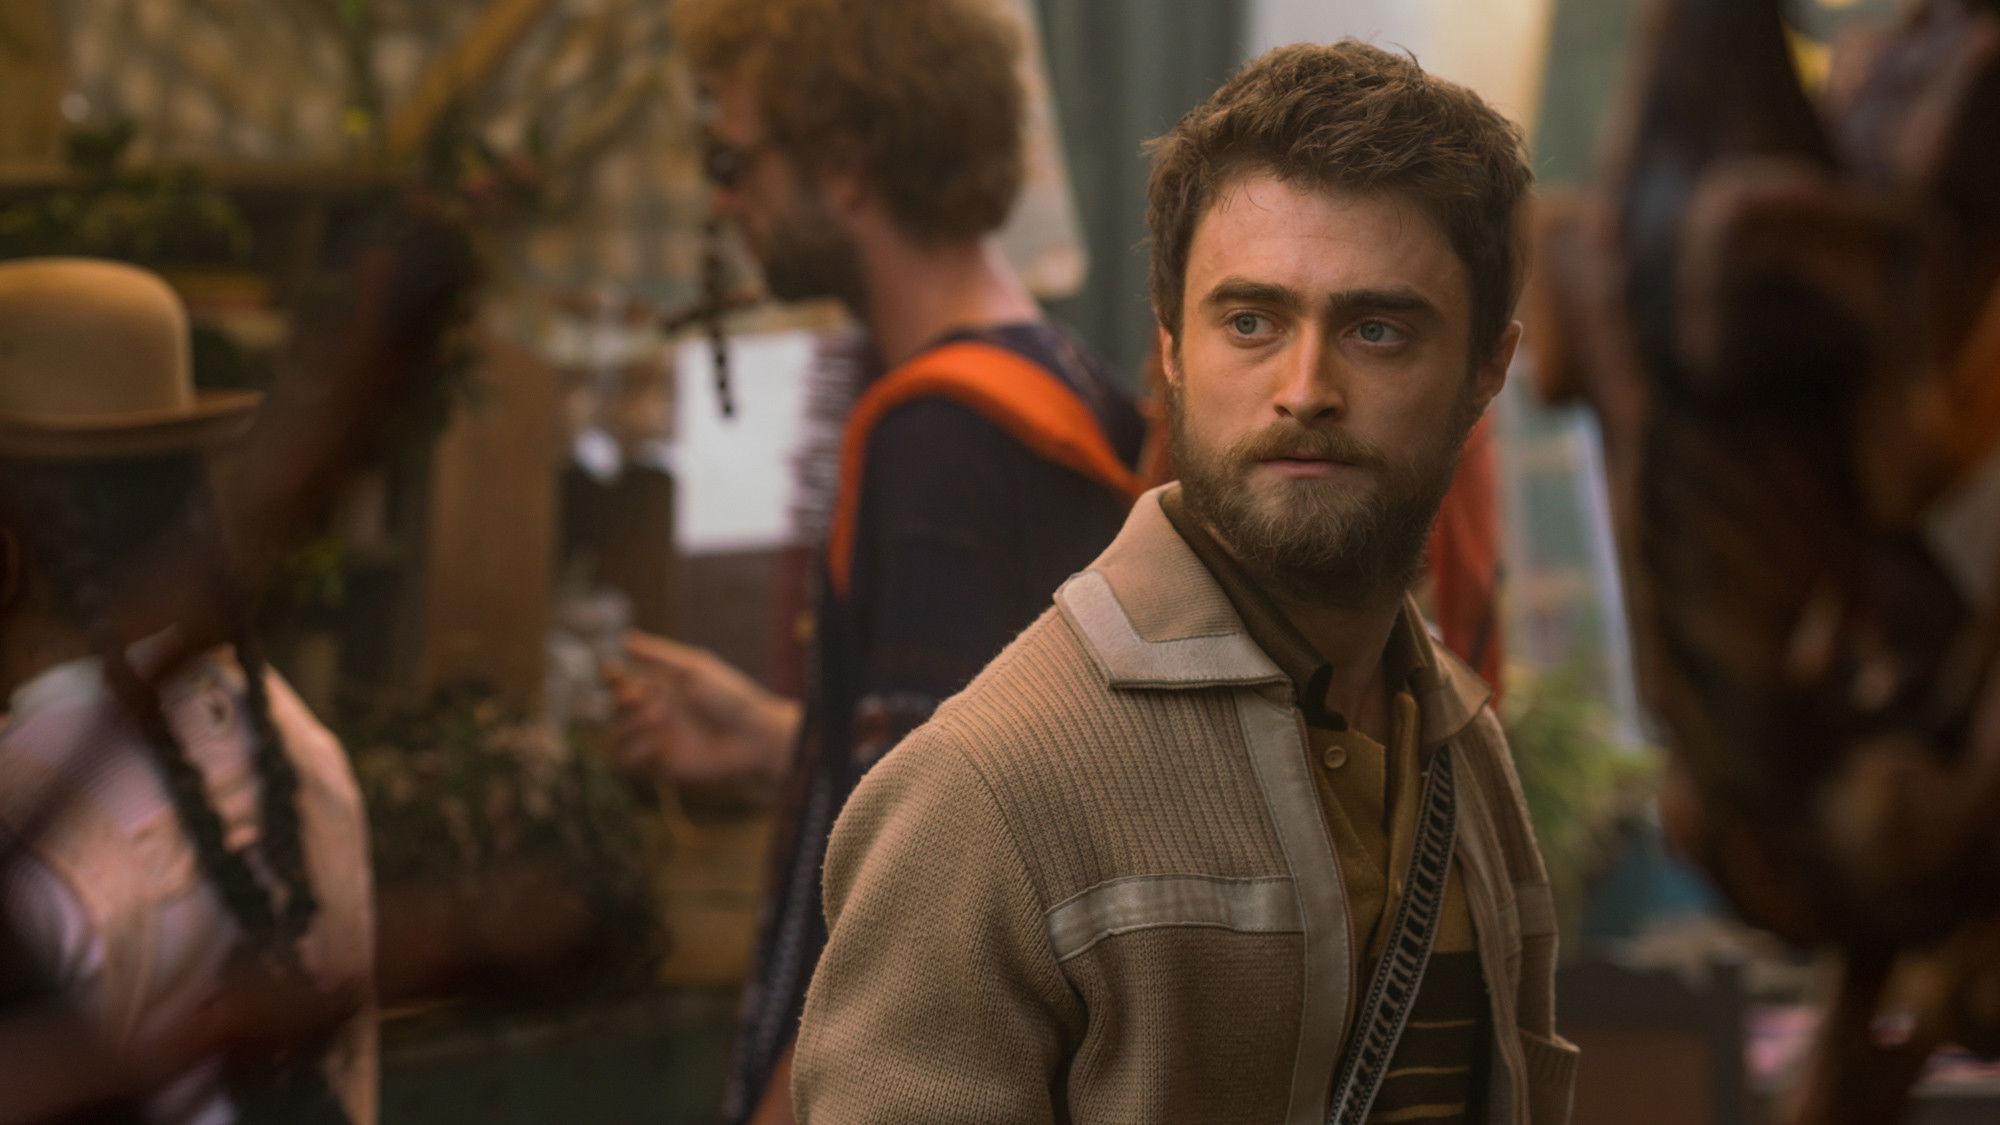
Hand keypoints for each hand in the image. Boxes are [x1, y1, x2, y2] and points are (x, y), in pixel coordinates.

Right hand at [606, 632, 800, 796]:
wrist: (753, 736)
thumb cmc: (729, 697)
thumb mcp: (694, 669)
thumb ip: (659, 655)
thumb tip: (625, 637)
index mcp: (660, 687)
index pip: (621, 681)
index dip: (609, 676)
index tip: (613, 670)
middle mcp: (653, 712)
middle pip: (612, 708)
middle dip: (620, 701)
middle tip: (642, 696)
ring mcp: (656, 739)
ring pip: (615, 736)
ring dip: (628, 725)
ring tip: (657, 718)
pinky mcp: (662, 764)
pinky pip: (629, 762)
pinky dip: (635, 751)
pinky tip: (657, 744)